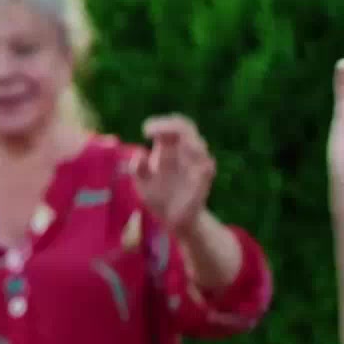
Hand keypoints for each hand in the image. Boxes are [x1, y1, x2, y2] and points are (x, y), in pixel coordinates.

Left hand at [131, 115, 215, 234]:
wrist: (171, 219)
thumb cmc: (157, 195)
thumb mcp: (141, 182)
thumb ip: (137, 168)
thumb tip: (140, 153)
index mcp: (169, 149)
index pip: (171, 126)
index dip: (159, 123)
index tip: (145, 131)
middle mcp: (185, 153)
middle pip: (186, 127)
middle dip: (171, 125)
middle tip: (152, 131)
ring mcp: (197, 165)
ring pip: (199, 143)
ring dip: (183, 140)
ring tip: (166, 146)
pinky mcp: (204, 180)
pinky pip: (206, 165)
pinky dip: (197, 160)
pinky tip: (185, 158)